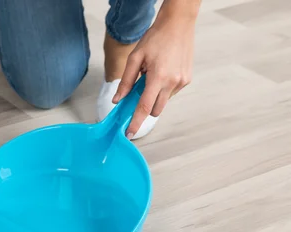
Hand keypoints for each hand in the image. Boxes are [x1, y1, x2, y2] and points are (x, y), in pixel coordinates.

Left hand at [113, 2, 197, 137]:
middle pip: (155, 110)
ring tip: (153, 75)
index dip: (136, 122)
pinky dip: (163, 89)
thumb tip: (117, 100)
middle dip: (145, 107)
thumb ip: (125, 81)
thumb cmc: (155, 38)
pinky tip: (162, 72)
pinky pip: (171, 93)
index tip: (129, 134)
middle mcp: (172, 82)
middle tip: (139, 91)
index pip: (144, 107)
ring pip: (163, 102)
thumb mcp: (135, 58)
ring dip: (155, 96)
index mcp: (158, 77)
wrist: (178, 24)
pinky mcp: (187, 80)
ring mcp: (182, 82)